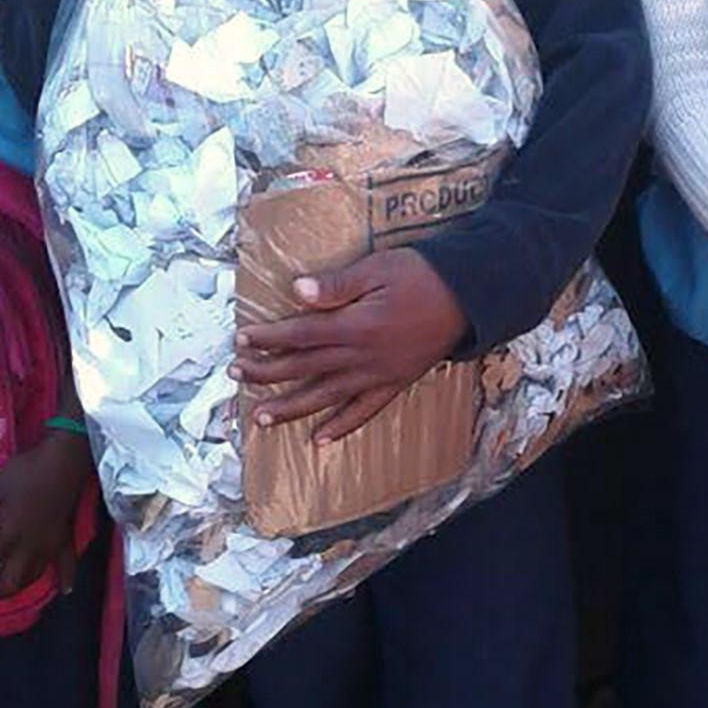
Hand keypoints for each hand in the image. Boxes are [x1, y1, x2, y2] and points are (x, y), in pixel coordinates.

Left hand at [0, 430, 90, 602]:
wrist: (63, 460)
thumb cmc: (24, 472)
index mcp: (8, 536)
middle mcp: (28, 549)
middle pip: (6, 585)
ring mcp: (49, 547)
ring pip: (31, 580)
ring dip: (12, 589)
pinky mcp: (64, 539)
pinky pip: (66, 565)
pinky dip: (65, 579)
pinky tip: (64, 588)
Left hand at [235, 246, 470, 444]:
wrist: (470, 297)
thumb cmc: (424, 275)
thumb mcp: (380, 267)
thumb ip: (338, 284)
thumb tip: (296, 290)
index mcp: (356, 325)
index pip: (300, 334)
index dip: (268, 338)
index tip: (241, 340)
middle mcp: (363, 356)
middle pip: (305, 367)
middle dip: (268, 372)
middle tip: (237, 374)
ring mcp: (379, 375)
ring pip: (327, 396)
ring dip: (292, 408)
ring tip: (262, 417)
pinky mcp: (395, 383)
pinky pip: (364, 412)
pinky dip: (341, 427)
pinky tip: (319, 440)